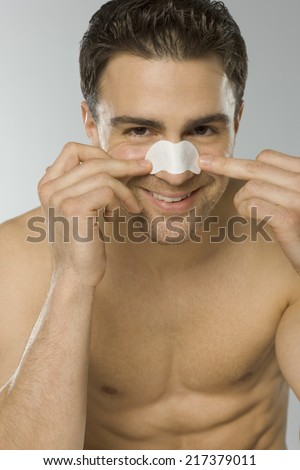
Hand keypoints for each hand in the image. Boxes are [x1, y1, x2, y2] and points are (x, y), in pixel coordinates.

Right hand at [38, 142, 151, 286]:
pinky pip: (108, 190)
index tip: (121, 165)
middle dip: (124, 164)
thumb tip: (115, 161)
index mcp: (48, 185)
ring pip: (104, 175)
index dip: (99, 152)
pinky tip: (118, 217)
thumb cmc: (83, 244)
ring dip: (125, 190)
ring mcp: (59, 197)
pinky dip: (122, 201)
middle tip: (145, 168)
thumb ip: (87, 185)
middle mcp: (49, 188)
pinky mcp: (74, 208)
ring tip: (131, 206)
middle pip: (93, 160)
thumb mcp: (82, 207)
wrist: (76, 275)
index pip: (72, 150)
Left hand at [199, 150, 299, 272]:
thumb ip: (279, 181)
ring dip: (242, 201)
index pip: (267, 156)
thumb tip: (244, 170)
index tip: (222, 163)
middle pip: (255, 167)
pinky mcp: (288, 217)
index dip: (243, 163)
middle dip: (225, 165)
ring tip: (251, 214)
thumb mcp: (294, 196)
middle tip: (203, 162)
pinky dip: (245, 211)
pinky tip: (253, 219)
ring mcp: (298, 198)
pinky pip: (252, 205)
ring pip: (251, 188)